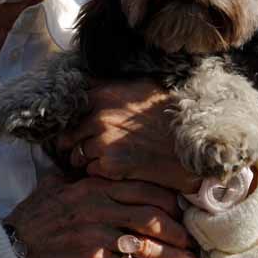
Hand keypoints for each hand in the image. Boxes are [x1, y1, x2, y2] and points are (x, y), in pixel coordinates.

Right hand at [4, 172, 197, 257]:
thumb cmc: (37, 214)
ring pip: (146, 243)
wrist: (15, 246)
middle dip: (177, 228)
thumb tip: (95, 159)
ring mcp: (97, 234)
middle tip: (192, 237)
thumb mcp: (59, 183)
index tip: (181, 208)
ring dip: (173, 253)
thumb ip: (82, 172)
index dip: (167, 199)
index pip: (142, 188)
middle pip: (151, 215)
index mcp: (95, 186)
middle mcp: (100, 207)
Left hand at [56, 80, 200, 193]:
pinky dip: (98, 173)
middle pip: (67, 134)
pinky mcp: (108, 165)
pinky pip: (89, 171)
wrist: (189, 147)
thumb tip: (93, 84)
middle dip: (74, 143)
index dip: (72, 119)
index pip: (70, 107)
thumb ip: (113, 86)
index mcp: (104, 94)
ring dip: (86, 159)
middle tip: (86, 149)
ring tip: (105, 160)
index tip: (77, 127)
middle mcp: (99, 116)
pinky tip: (115, 170)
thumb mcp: (143, 87)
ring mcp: (102, 141)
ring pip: (76, 154)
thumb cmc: (169, 116)